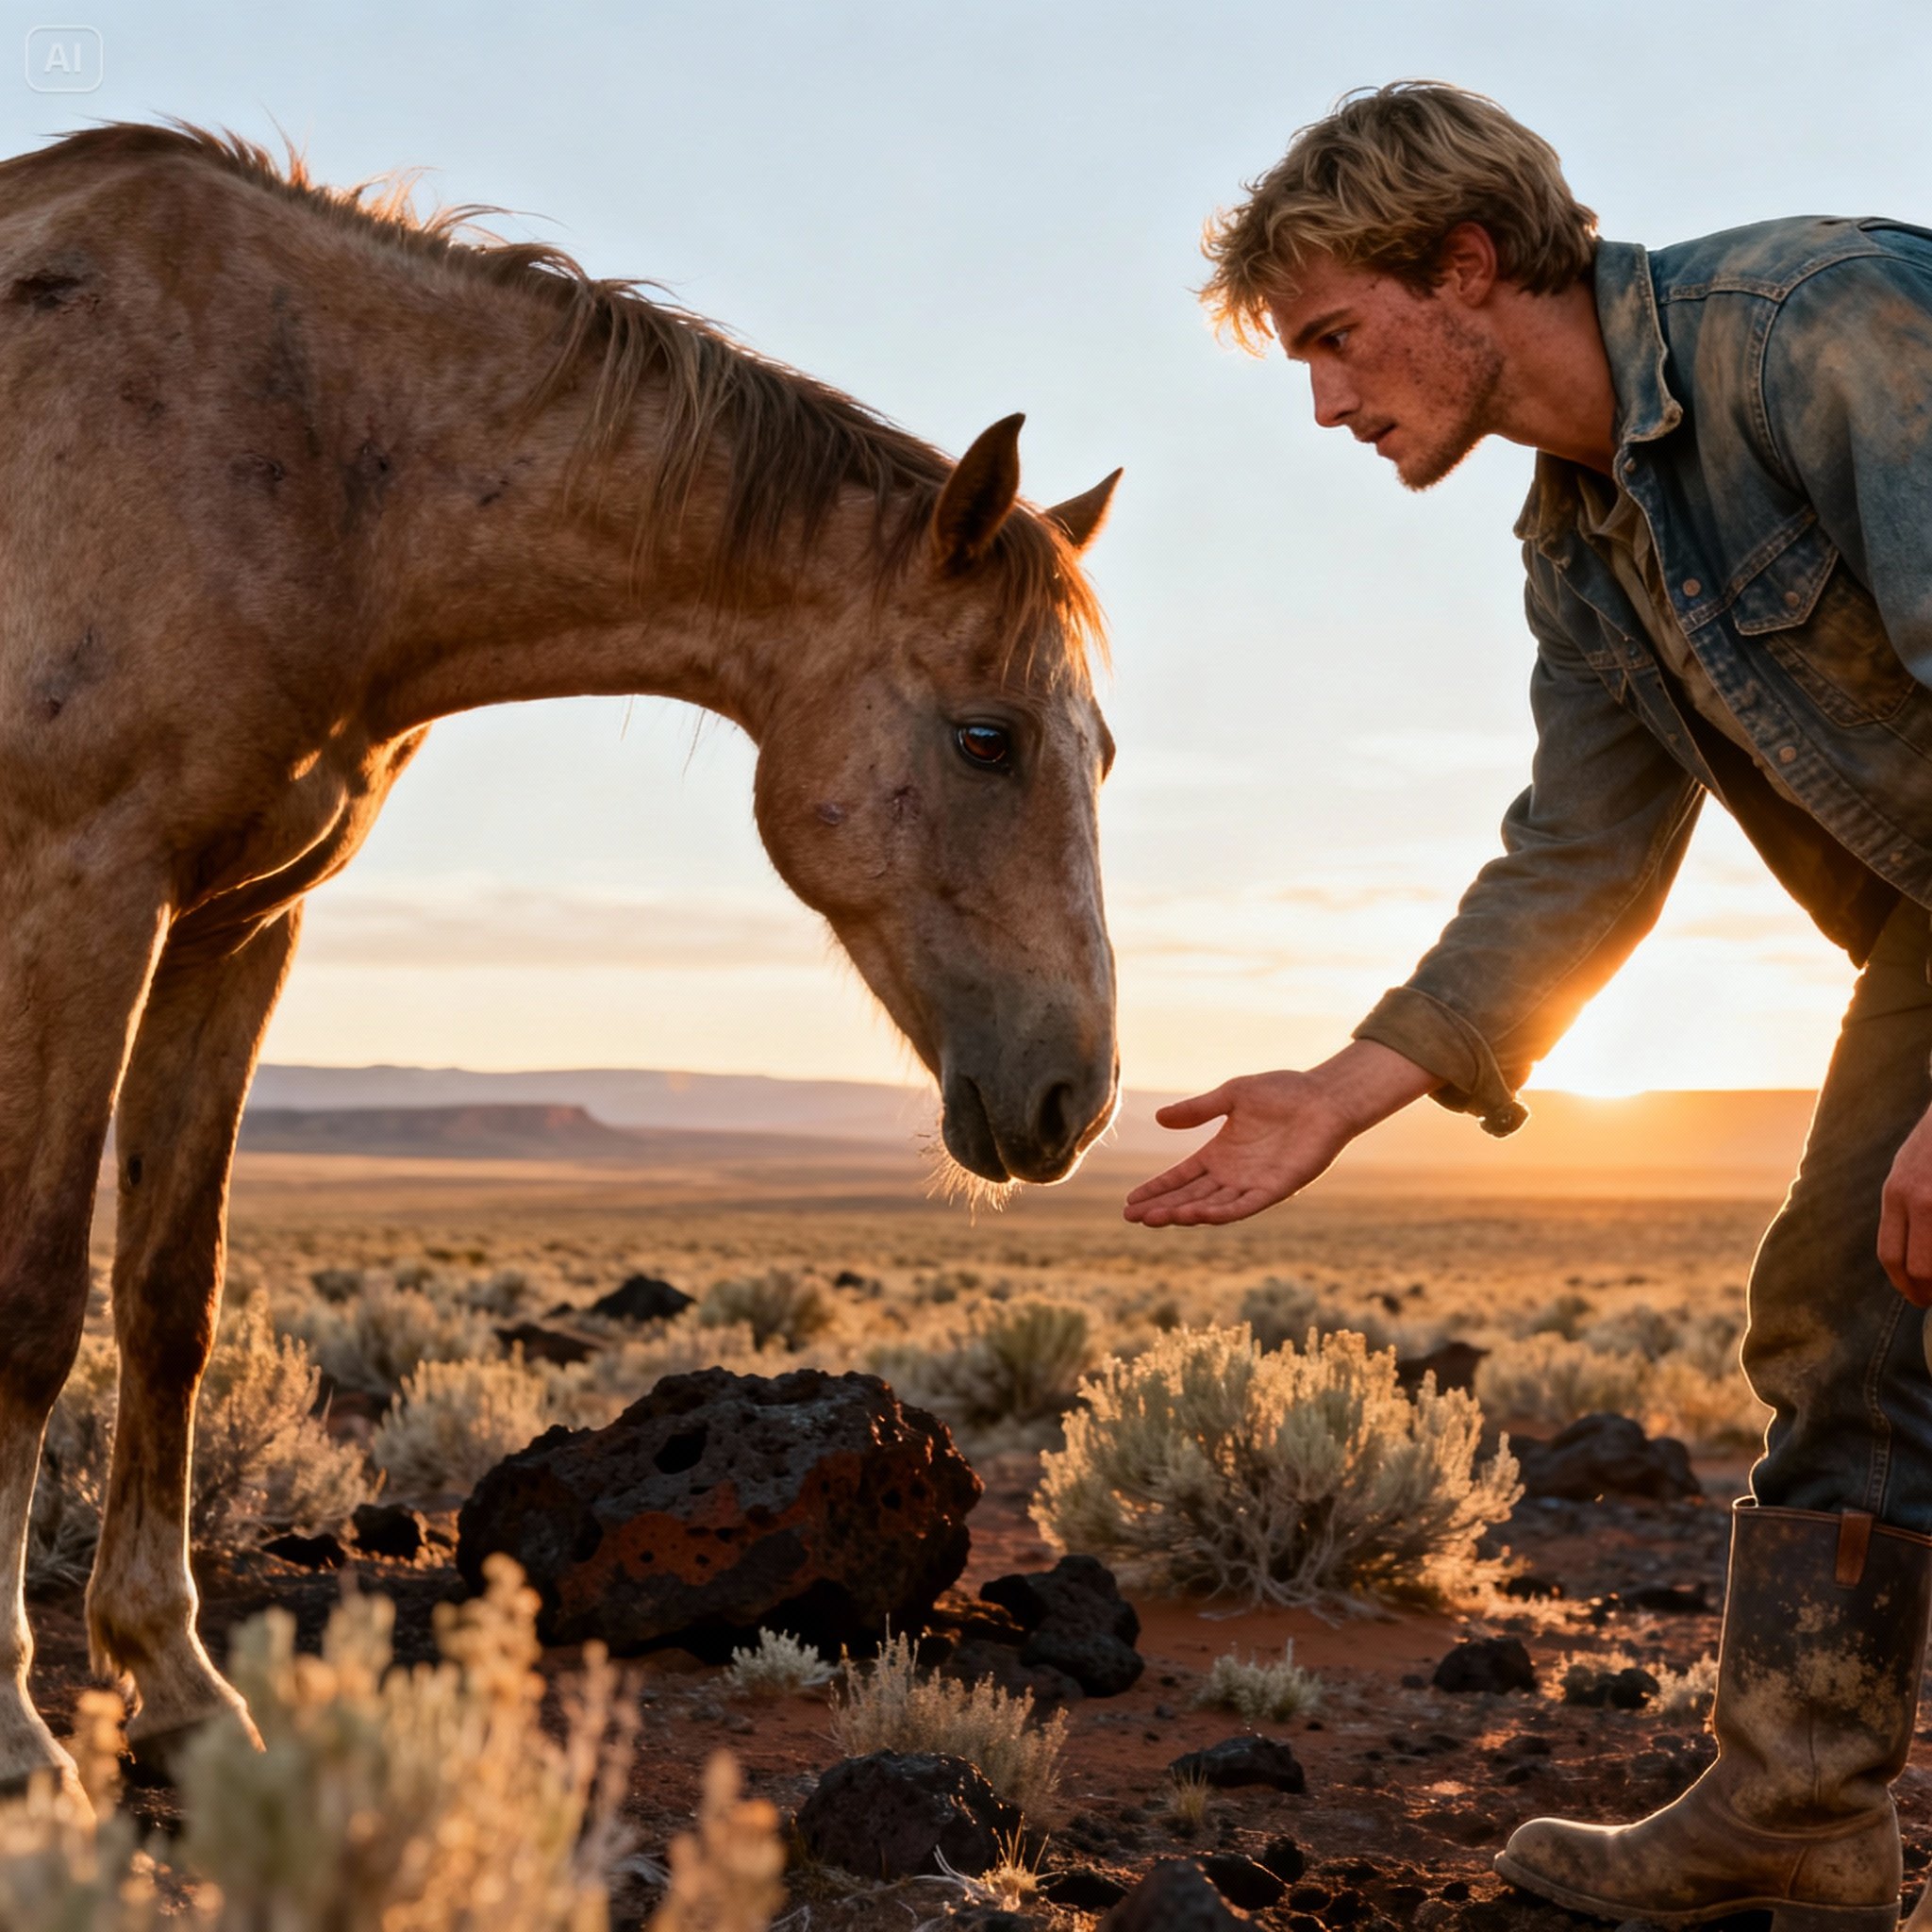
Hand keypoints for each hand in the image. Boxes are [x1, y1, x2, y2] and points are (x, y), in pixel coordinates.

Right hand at [1124, 1042, 1435, 1227]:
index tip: (1130, 1202)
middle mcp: (1233, 1174)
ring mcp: (1253, 1183)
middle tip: (1132, 1217)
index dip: (1156, 1189)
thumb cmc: (1282, 1092)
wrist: (1324, 1097)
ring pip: (1212, 1206)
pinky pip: (1244, 1206)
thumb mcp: (1231, 1096)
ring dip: (1185, 1213)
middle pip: (1190, 1196)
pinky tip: (1197, 1215)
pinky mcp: (1276, 1188)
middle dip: (1161, 1207)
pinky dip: (1221, 1213)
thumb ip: (1197, 1110)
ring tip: (1156, 1218)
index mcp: (1219, 1154)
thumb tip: (1158, 1119)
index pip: (1180, 1177)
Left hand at [1879, 1097, 1931, 1303]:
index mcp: (1896, 1195)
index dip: (1904, 1284)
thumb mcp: (1905, 1175)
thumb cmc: (1931, 1145)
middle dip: (1928, 1291)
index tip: (1916, 1298)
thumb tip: (1908, 1258)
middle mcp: (1920, 1200)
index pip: (1891, 1255)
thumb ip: (1904, 1210)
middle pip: (1921, 1267)